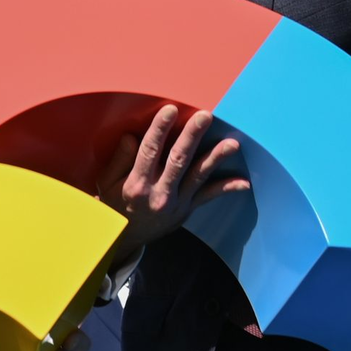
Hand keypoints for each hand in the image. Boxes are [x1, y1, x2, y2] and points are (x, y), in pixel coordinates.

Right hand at [98, 105, 249, 257]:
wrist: (126, 240)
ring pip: (198, 176)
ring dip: (215, 158)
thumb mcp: (107, 183)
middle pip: (178, 160)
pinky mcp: (187, 209)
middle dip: (192, 136)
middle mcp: (159, 193)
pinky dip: (226, 188)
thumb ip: (120, 160)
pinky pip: (209, 196)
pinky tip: (243, 183)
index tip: (170, 110)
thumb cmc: (116, 205)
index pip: (149, 151)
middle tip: (205, 117)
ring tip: (231, 144)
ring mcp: (176, 202)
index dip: (160, 130)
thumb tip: (131, 136)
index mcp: (137, 184)